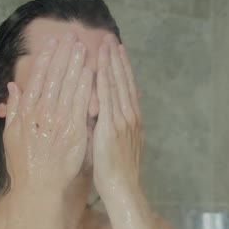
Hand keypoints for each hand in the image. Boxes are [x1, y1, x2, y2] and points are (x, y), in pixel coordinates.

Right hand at [3, 33, 92, 194]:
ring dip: (75, 66)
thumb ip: (13, 110)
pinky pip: (80, 105)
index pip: (38, 80)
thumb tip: (13, 87)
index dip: (46, 60)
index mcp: (27, 113)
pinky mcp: (73, 132)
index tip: (53, 43)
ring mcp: (58, 122)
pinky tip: (90, 73)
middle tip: (71, 36)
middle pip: (54, 79)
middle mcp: (41, 114)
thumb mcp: (11, 136)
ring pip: (68, 88)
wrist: (39, 188)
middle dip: (63, 56)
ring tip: (83, 47)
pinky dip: (84, 88)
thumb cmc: (25, 164)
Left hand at [93, 36, 143, 198]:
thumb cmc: (115, 172)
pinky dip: (104, 79)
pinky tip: (100, 65)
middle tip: (111, 38)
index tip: (117, 52)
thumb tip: (97, 116)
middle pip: (123, 81)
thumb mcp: (115, 145)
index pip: (126, 88)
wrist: (122, 189)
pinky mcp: (112, 126)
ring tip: (107, 43)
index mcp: (131, 120)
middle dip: (117, 59)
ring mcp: (122, 120)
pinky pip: (107, 97)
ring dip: (111, 62)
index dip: (122, 68)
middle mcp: (130, 116)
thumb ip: (107, 128)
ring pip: (117, 84)